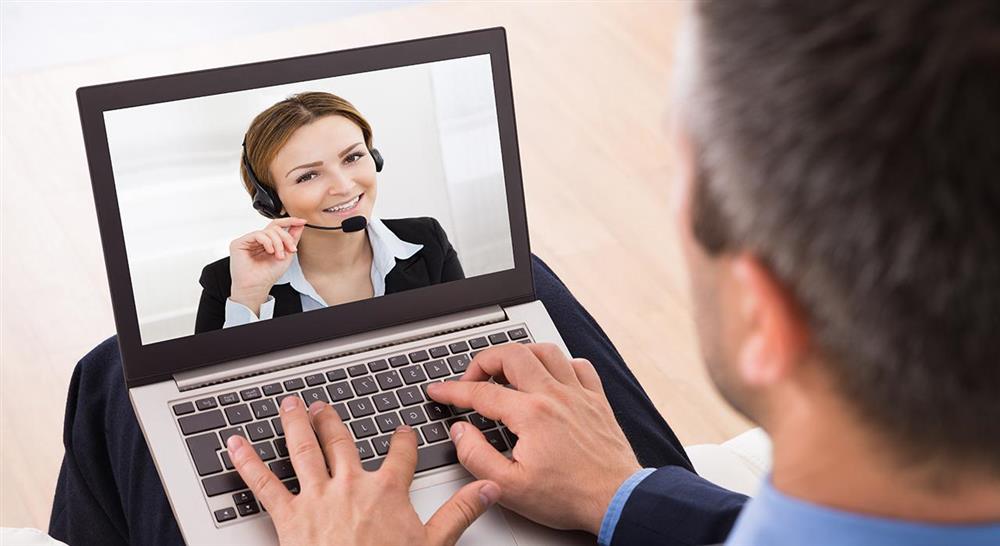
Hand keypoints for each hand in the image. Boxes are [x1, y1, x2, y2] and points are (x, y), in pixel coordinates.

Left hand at [226, 395, 500, 545]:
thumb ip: (460, 512)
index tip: (401, 431)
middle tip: (325, 406)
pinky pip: (263, 484)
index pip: (399, 454)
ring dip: (295, 424)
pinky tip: (234, 445)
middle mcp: (350, 485)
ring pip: (303, 450)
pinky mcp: (287, 516)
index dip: (401, 439)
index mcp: (387, 491)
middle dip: (334, 421)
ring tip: (290, 406)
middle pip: (342, 442)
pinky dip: (246, 462)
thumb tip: (489, 488)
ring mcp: (316, 498)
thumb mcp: (433, 545)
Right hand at [229, 217, 305, 311]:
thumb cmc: (268, 275)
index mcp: (267, 242)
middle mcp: (257, 240)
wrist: (257, 287)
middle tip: (291, 249)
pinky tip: (270, 251)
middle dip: (286, 237)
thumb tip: (299, 225)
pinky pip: (257, 234)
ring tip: (279, 255)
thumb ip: (292, 239)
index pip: (278, 226)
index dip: (290, 221)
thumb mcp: (287, 255)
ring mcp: (248, 240)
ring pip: (268, 231)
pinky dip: (267, 242)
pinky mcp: (239, 243)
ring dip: (278, 243)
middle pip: (275, 227)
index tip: (302, 221)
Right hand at [426, 343, 640, 535]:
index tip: (439, 391)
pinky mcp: (597, 400)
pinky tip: (551, 377)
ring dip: (520, 354)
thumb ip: (476, 456)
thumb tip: (461, 432)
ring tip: (506, 370)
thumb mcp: (509, 487)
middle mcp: (554, 395)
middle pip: (511, 354)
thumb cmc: (569, 496)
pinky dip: (561, 364)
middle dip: (483, 361)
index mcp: (530, 414)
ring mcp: (578, 394)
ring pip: (545, 351)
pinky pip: (579, 366)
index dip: (452, 390)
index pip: (480, 393)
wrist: (616, 500)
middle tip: (473, 379)